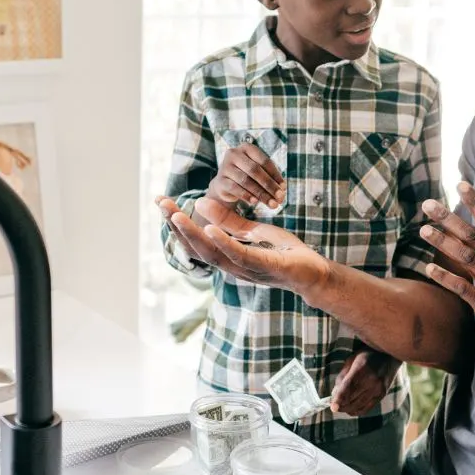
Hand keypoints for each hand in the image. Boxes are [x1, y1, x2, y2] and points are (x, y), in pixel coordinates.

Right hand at [156, 196, 327, 295]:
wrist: (313, 273)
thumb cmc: (284, 253)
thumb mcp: (254, 232)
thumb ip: (228, 221)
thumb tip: (200, 202)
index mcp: (227, 256)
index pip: (196, 240)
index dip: (176, 223)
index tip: (161, 201)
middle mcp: (231, 266)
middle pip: (197, 247)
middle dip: (177, 226)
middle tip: (161, 204)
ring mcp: (246, 269)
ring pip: (212, 253)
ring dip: (193, 234)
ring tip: (176, 215)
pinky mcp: (264, 267)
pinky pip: (240, 255)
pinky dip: (223, 243)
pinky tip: (210, 230)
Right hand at [207, 144, 285, 209]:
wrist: (225, 184)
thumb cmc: (247, 176)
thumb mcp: (258, 172)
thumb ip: (270, 178)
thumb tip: (282, 190)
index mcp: (246, 148)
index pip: (264, 161)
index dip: (275, 175)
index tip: (284, 188)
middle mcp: (234, 154)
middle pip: (255, 170)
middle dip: (269, 185)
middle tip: (280, 198)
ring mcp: (225, 167)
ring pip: (246, 181)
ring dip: (261, 194)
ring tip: (272, 204)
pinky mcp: (220, 180)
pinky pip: (235, 188)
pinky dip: (247, 196)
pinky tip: (256, 202)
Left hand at [330, 350, 399, 415]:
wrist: (390, 355)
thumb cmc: (367, 356)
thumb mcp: (351, 360)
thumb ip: (342, 377)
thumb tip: (335, 394)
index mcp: (361, 368)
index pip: (348, 386)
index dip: (340, 398)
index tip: (333, 408)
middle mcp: (371, 379)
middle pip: (352, 398)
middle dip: (340, 404)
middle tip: (333, 403)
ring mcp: (378, 388)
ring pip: (358, 406)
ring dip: (347, 409)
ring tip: (340, 406)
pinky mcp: (382, 394)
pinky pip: (366, 408)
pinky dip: (356, 411)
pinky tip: (350, 409)